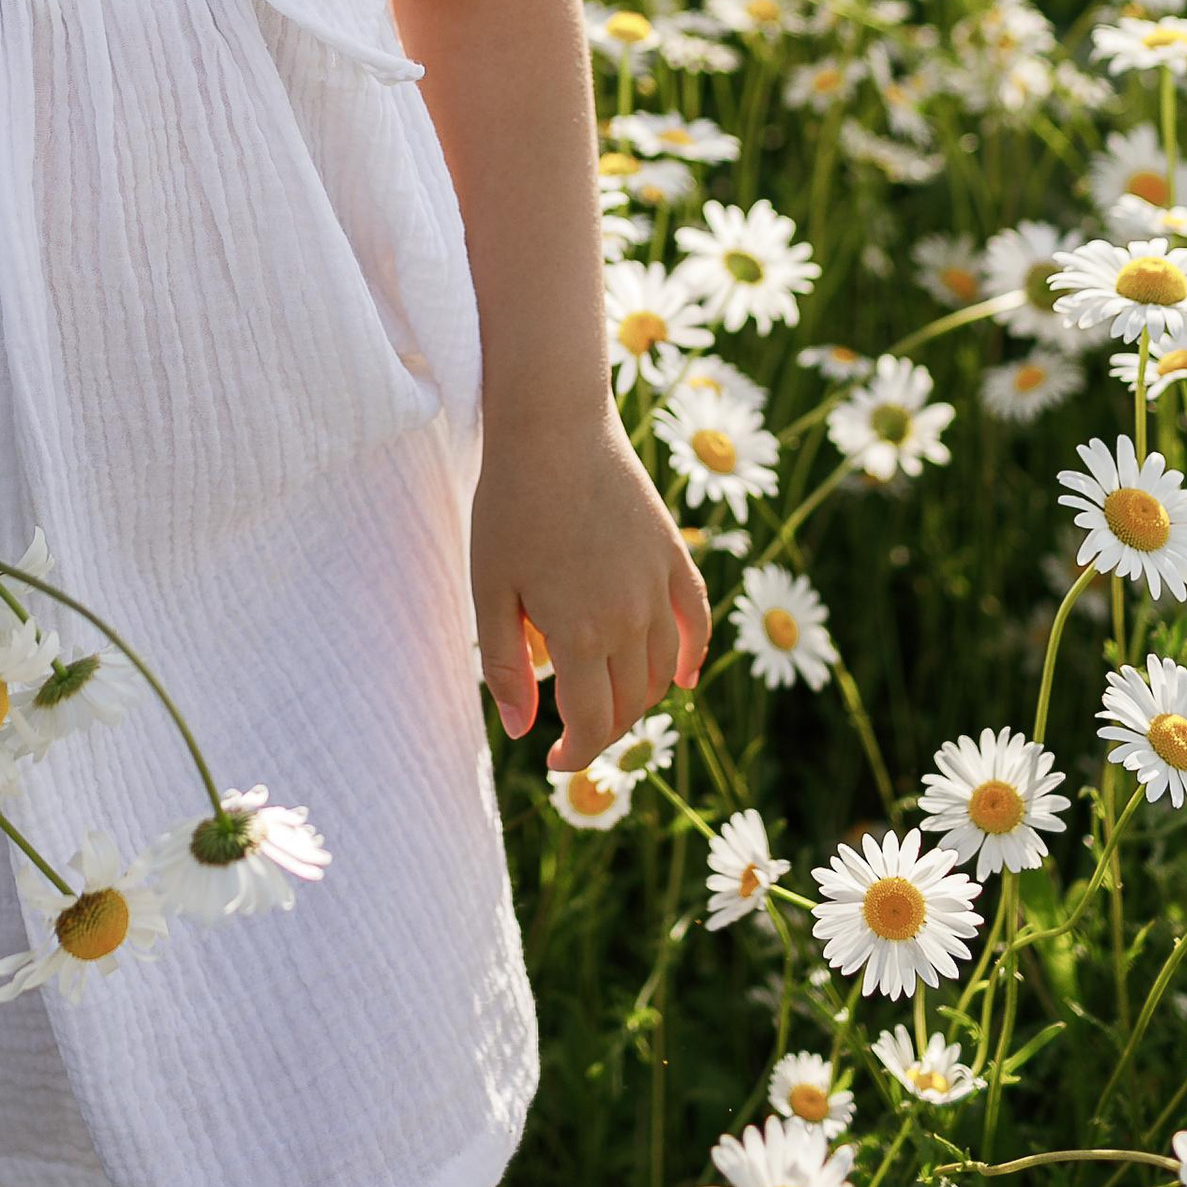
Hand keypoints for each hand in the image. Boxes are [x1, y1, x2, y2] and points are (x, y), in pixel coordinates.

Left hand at [472, 408, 710, 769]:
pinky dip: (693, 655)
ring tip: (607, 704)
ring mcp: (659, 586)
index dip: (575, 754)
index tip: (553, 760)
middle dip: (602, 731)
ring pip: (663, 670)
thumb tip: (522, 731)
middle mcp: (631, 618)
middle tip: (572, 734)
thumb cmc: (510, 505)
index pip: (592, 724)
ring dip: (638, 699)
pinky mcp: (673, 555)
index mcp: (582, 635)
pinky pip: (696, 620)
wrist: (553, 426)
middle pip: (630, 704)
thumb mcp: (489, 588)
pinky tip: (683, 678)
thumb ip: (506, 665)